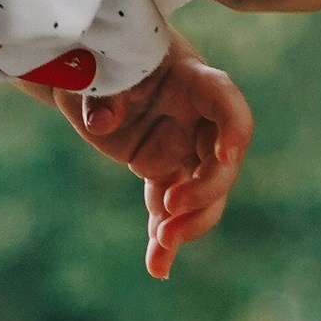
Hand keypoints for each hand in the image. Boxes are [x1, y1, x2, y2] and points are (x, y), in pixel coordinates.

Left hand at [19, 33, 252, 278]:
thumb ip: (101, 90)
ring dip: (188, 223)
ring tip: (162, 246)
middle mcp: (196, 117)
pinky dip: (163, 237)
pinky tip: (158, 267)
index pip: (225, 101)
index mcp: (190, 79)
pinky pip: (169, 208)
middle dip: (203, 192)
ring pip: (202, 194)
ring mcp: (182, 146)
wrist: (85, 69)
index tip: (226, 156)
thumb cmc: (96, 54)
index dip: (234, 128)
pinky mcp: (162, 169)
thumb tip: (103, 124)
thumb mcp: (93, 65)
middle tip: (170, 211)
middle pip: (219, 161)